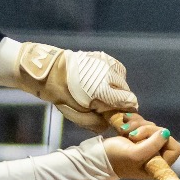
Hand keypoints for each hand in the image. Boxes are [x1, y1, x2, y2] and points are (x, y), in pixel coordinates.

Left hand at [13, 43, 136, 130]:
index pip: (130, 101)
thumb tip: (112, 123)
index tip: (115, 113)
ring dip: (116, 87)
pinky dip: (112, 76)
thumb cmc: (63, 96)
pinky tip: (100, 80)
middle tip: (104, 103)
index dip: (124, 110)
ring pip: (123, 80)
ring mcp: (107, 64)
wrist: (50, 72)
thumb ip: (99, 122)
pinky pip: (116, 69)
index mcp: (104, 91)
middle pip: (127, 91)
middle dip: (119, 99)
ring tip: (100, 90)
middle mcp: (109, 75)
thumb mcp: (80, 116)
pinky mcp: (104, 57)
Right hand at [102, 119, 179, 179]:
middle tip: (133, 136)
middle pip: (162, 133)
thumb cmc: (116, 159)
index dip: (164, 140)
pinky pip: (142, 123)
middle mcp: (155, 156)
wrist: (98, 156)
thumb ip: (153, 145)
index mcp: (158, 165)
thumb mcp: (135, 154)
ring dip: (138, 125)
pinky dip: (134, 121)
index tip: (150, 140)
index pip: (175, 148)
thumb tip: (166, 133)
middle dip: (147, 130)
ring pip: (151, 126)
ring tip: (125, 132)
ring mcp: (146, 145)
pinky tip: (124, 124)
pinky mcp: (138, 137)